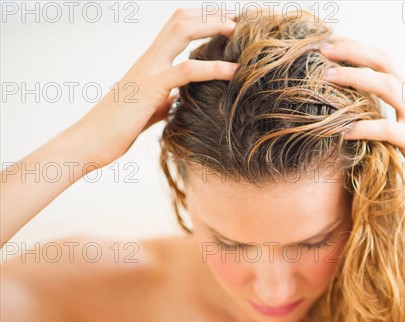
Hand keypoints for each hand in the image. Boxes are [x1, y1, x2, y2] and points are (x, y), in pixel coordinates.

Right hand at [71, 8, 238, 166]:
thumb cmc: (115, 131)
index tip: (225, 24)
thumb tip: (177, 101)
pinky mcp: (150, 88)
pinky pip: (185, 70)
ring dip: (211, 26)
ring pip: (181, 32)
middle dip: (209, 15)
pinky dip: (214, 67)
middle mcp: (147, 61)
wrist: (89, 144)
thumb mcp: (146, 111)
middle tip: (236, 18)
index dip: (200, 21)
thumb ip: (162, 101)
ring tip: (237, 30)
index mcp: (148, 65)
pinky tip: (234, 71)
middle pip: (179, 20)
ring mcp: (147, 71)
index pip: (175, 29)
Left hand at [320, 38, 404, 218]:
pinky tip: (342, 132)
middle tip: (323, 49)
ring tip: (326, 78)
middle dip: (354, 52)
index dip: (360, 49)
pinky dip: (362, 128)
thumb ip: (394, 118)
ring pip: (388, 86)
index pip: (387, 61)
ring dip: (355, 77)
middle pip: (387, 62)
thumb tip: (363, 112)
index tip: (332, 45)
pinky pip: (387, 129)